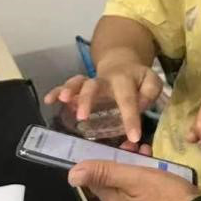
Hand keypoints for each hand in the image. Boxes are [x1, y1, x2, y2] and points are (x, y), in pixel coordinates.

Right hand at [43, 61, 160, 142]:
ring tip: (62, 100)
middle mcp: (104, 80)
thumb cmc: (137, 80)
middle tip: (82, 117)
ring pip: (78, 83)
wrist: (122, 63)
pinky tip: (49, 100)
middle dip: (87, 100)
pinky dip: (56, 91)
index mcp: (124, 80)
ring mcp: (90, 82)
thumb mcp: (151, 82)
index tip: (134, 137)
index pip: (128, 99)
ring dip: (69, 91)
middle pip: (94, 86)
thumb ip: (150, 92)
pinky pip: (66, 86)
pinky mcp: (80, 86)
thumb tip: (141, 105)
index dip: (131, 117)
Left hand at [68, 161, 198, 200]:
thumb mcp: (134, 177)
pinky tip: (161, 175)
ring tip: (152, 156)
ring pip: (128, 191)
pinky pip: (141, 199)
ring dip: (136, 171)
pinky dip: (146, 185)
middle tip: (140, 148)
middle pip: (113, 184)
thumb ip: (103, 173)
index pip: (96, 179)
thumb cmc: (164, 195)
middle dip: (123, 163)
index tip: (122, 146)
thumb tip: (71, 174)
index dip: (105, 159)